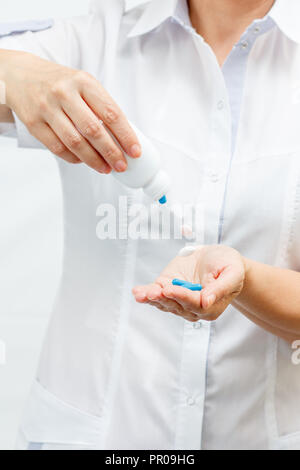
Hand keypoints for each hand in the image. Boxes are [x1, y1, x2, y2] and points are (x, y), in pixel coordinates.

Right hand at [1, 50, 140, 169]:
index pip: (110, 113)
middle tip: (121, 165)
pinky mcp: (34, 123)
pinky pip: (58, 148)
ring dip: (94, 160)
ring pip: (75, 142)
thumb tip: (122, 137)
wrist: (20, 76)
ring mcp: (47, 108)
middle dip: (111, 152)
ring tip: (105, 167)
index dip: (125, 135)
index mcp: (83, 82)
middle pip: (93, 130)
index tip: (134, 151)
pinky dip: (73, 158)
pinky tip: (83, 160)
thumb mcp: (83, 84)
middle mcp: (64, 93)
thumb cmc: (59, 83)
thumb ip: (101, 106)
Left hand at [132, 245, 245, 321]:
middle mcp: (192, 308)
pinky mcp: (167, 289)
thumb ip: (222, 287)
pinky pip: (155, 294)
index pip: (196, 305)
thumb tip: (207, 301)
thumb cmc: (228, 266)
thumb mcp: (232, 272)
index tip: (171, 289)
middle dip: (165, 298)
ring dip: (152, 298)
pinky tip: (137, 292)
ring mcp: (178, 300)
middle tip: (155, 291)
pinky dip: (145, 294)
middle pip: (177, 306)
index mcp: (211, 307)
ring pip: (164, 303)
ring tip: (142, 293)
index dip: (183, 297)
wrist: (217, 259)